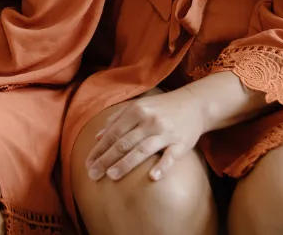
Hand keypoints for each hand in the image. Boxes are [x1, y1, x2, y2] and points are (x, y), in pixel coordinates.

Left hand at [86, 88, 206, 181]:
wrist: (194, 104)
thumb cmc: (161, 108)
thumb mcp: (137, 107)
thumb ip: (116, 120)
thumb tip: (97, 137)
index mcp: (135, 111)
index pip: (112, 134)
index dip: (99, 149)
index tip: (88, 164)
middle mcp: (149, 121)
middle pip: (123, 143)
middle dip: (106, 159)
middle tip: (93, 174)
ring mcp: (165, 132)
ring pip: (142, 150)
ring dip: (126, 164)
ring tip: (111, 176)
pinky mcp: (182, 143)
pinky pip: (171, 156)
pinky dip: (162, 167)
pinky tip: (152, 177)